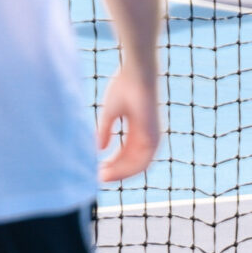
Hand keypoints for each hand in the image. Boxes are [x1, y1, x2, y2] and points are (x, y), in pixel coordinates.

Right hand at [96, 61, 161, 182]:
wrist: (137, 74)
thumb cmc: (124, 86)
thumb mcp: (110, 112)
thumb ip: (105, 130)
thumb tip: (98, 148)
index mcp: (138, 130)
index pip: (126, 153)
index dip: (112, 163)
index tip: (98, 169)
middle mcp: (146, 137)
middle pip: (130, 162)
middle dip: (114, 170)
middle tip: (98, 177)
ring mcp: (152, 138)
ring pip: (136, 165)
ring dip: (119, 173)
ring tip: (103, 177)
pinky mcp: (153, 138)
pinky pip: (142, 162)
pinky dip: (127, 169)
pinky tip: (112, 170)